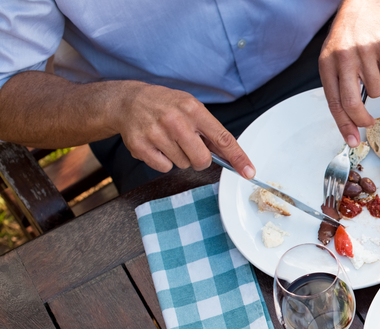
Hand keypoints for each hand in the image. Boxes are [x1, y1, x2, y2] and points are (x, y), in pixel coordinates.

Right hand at [114, 82, 254, 177]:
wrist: (127, 101)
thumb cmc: (165, 105)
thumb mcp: (190, 107)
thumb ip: (209, 130)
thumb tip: (230, 155)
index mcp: (192, 109)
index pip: (222, 138)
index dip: (238, 157)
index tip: (249, 171)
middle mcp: (175, 121)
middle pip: (202, 160)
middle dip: (200, 160)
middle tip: (189, 147)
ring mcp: (157, 134)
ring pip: (183, 165)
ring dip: (180, 157)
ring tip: (168, 140)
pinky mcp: (141, 147)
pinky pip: (164, 168)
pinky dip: (163, 161)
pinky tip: (157, 146)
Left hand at [319, 0, 379, 146]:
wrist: (365, 6)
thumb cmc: (348, 38)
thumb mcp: (334, 58)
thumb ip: (339, 85)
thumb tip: (349, 119)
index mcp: (327, 63)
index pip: (334, 102)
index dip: (343, 125)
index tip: (352, 141)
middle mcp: (343, 57)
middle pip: (353, 102)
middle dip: (362, 119)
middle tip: (368, 123)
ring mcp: (364, 52)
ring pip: (376, 90)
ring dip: (377, 86)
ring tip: (371, 68)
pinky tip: (379, 57)